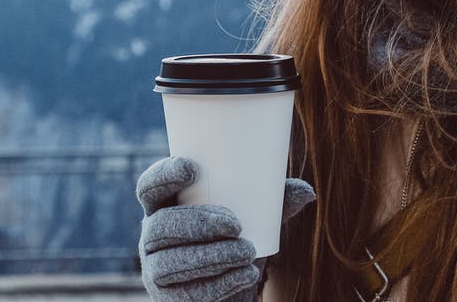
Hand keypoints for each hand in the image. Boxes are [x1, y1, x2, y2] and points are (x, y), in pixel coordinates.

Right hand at [136, 156, 314, 300]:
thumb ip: (276, 204)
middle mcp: (152, 237)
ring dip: (212, 256)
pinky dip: (220, 285)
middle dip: (197, 223)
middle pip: (161, 226)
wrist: (234, 289)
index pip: (150, 186)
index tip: (193, 168)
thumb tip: (307, 192)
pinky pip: (187, 295)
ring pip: (171, 263)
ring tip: (247, 252)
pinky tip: (245, 276)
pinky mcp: (169, 300)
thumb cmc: (237, 240)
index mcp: (166, 206)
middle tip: (236, 224)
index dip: (164, 175)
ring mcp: (156, 271)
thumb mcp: (256, 218)